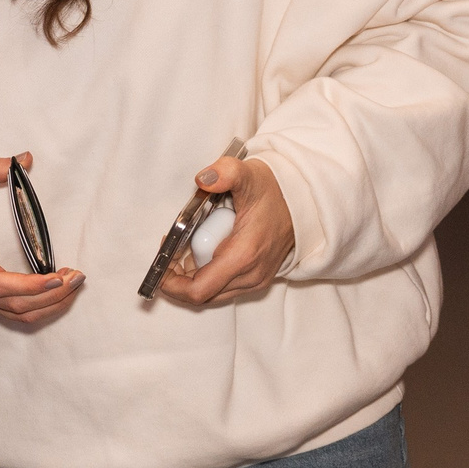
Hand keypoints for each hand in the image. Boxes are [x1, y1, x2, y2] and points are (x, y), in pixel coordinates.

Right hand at [0, 154, 82, 328]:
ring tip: (73, 285)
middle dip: (54, 295)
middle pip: (18, 305)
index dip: (31, 286)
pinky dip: (42, 307)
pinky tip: (58, 291)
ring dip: (52, 305)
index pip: (0, 284)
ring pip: (20, 315)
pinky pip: (17, 314)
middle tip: (77, 277)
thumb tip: (23, 159)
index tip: (56, 276)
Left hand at [154, 156, 294, 306]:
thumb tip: (203, 179)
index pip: (198, 290)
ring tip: (184, 249)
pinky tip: (202, 252)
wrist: (306, 201)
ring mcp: (255, 280)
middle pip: (201, 294)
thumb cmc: (275, 191)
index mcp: (243, 256)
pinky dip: (207, 275)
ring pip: (212, 293)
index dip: (172, 283)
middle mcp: (250, 276)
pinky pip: (223, 287)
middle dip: (178, 278)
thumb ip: (226, 173)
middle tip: (170, 250)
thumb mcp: (248, 175)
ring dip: (192, 277)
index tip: (162, 262)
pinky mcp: (257, 279)